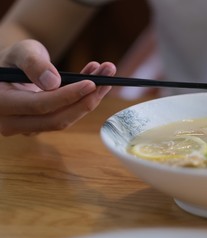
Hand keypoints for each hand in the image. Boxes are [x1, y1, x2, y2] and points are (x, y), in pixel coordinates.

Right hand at [0, 40, 115, 135]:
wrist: (11, 69)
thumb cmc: (14, 59)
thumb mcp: (21, 51)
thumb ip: (33, 63)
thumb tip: (53, 83)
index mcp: (1, 104)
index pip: (40, 105)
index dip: (68, 96)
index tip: (91, 83)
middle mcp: (12, 122)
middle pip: (57, 119)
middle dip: (86, 101)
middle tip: (107, 80)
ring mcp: (28, 127)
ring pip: (65, 119)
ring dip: (90, 98)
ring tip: (106, 73)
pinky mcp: (43, 126)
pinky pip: (67, 115)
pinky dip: (84, 99)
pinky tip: (97, 79)